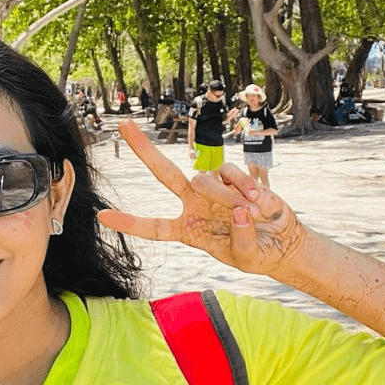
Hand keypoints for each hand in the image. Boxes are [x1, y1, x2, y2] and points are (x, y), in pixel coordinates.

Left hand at [98, 120, 305, 275]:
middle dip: (144, 150)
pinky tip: (256, 199)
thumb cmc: (258, 254)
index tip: (102, 215)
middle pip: (164, 173)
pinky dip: (243, 185)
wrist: (282, 241)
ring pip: (204, 178)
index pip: (153, 227)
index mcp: (187, 229)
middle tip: (124, 126)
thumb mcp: (247, 259)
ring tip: (249, 211)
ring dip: (225, 195)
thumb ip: (240, 240)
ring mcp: (213, 189)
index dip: (129, 222)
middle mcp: (194, 205)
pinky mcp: (234, 178)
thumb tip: (239, 212)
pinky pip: (230, 172)